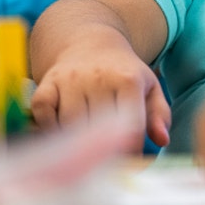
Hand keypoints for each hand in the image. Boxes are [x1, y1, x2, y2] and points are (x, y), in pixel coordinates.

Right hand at [30, 39, 170, 151]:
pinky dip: (48, 129)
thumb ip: (159, 114)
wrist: (90, 44)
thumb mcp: (148, 86)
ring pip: (68, 125)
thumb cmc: (122, 72)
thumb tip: (162, 140)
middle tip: (104, 158)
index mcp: (127, 80)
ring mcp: (69, 80)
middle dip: (101, 150)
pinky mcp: (46, 83)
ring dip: (74, 142)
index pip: (130, 125)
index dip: (130, 149)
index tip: (128, 160)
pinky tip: (61, 130)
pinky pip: (43, 115)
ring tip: (84, 145)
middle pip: (96, 129)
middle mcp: (97, 78)